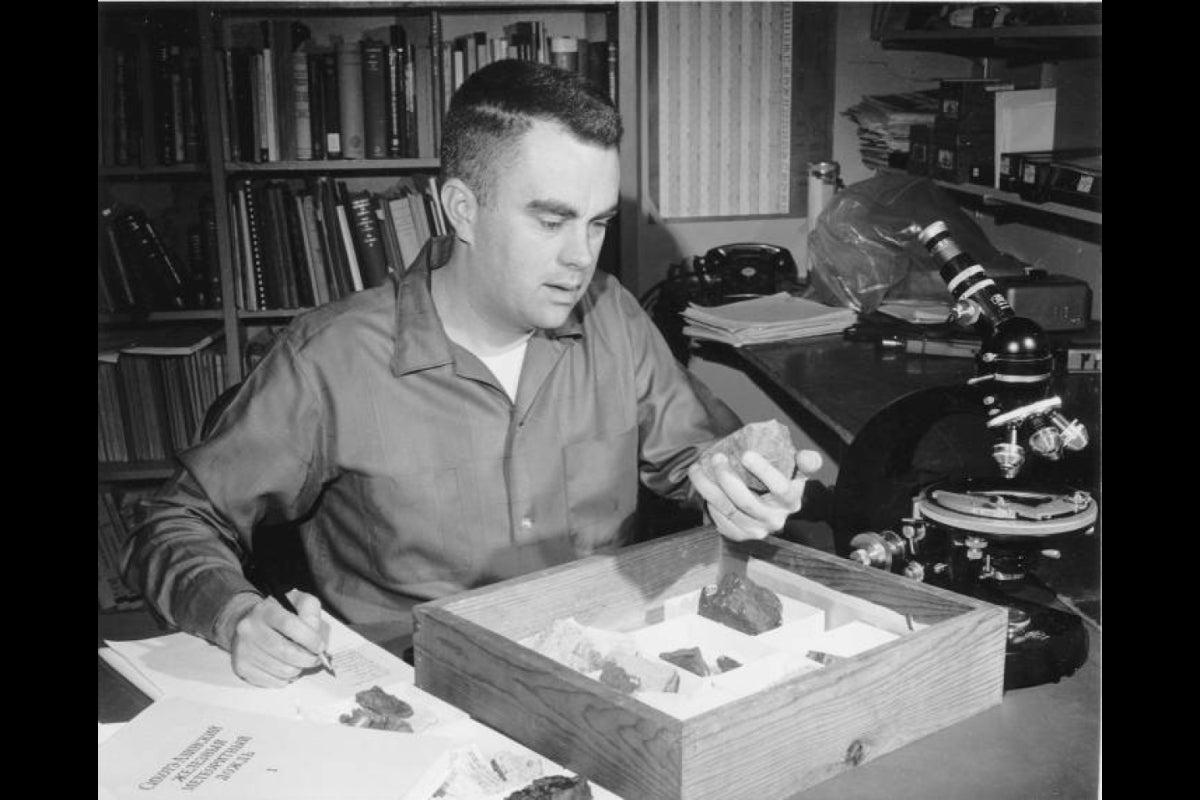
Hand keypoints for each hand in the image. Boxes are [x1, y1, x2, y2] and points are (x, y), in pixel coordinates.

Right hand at [227, 589, 328, 687]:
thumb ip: (311, 614)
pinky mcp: (241, 666)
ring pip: (281, 670)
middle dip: (307, 659)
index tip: (320, 646)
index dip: (309, 639)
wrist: (249, 624)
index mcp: (266, 610)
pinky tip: (285, 668)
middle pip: (285, 651)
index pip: (289, 624)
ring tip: (300, 662)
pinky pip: (272, 681)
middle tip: (315, 659)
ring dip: (298, 670)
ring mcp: (243, 649)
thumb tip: (316, 637)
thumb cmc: (280, 615)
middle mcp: (250, 628)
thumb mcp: (298, 604)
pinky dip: (285, 679)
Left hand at [688, 448, 822, 541]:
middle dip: (727, 478)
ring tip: (698, 468)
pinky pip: (720, 520)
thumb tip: (807, 457)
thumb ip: (806, 462)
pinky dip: (708, 503)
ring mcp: (757, 531)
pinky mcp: (740, 536)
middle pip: (747, 501)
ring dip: (708, 488)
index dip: (763, 471)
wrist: (768, 503)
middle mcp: (776, 520)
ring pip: (728, 510)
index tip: (746, 454)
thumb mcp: (796, 470)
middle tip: (716, 458)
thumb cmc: (780, 480)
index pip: (780, 488)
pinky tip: (702, 486)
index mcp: (792, 501)